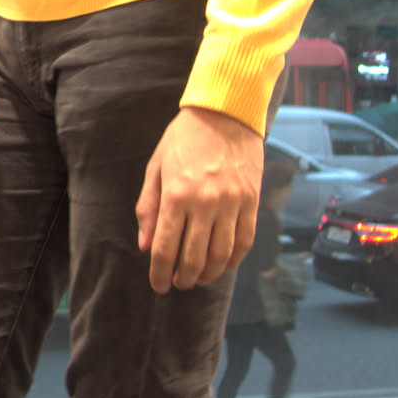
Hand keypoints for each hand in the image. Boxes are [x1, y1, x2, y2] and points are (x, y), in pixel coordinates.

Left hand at [135, 106, 263, 294]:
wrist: (226, 112)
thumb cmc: (185, 138)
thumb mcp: (156, 167)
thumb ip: (149, 208)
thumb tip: (146, 246)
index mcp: (176, 196)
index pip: (166, 249)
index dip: (160, 273)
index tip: (158, 285)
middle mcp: (205, 203)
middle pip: (194, 258)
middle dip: (183, 278)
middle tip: (178, 283)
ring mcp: (232, 203)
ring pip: (222, 255)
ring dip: (209, 274)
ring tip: (198, 279)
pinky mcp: (251, 201)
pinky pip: (245, 240)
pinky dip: (234, 260)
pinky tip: (223, 265)